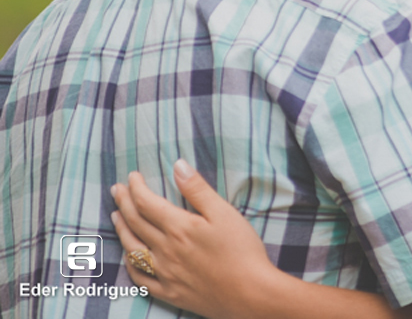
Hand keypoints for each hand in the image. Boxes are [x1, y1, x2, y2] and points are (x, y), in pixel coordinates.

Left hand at [111, 160, 276, 318]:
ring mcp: (165, 273)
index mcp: (178, 228)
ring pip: (133, 249)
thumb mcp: (224, 213)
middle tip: (117, 189)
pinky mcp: (170, 292)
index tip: (132, 176)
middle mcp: (165, 250)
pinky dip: (130, 265)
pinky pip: (141, 278)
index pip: (147, 203)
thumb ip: (198, 189)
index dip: (136, 187)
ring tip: (116, 216)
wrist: (249, 293)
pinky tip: (129, 257)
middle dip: (124, 203)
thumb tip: (178, 166)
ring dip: (121, 230)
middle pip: (136, 223)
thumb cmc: (242, 251)